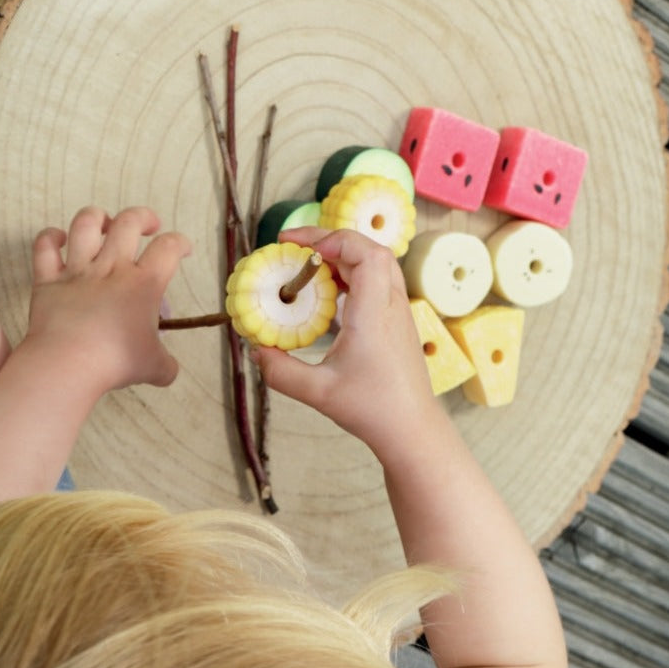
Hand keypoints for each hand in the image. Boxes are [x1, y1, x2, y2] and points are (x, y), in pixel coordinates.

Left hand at [26, 206, 190, 392]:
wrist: (67, 364)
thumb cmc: (116, 362)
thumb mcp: (155, 368)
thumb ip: (166, 365)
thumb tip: (168, 369)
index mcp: (144, 284)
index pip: (169, 248)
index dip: (180, 243)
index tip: (183, 249)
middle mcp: (112, 268)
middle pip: (129, 223)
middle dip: (142, 217)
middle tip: (149, 226)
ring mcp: (77, 270)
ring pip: (85, 224)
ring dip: (98, 216)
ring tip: (105, 221)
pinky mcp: (48, 280)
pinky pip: (44, 247)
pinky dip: (50, 237)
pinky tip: (59, 238)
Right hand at [251, 228, 435, 454]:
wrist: (411, 428)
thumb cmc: (373, 410)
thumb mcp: (318, 393)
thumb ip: (281, 372)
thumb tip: (257, 350)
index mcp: (374, 314)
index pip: (366, 253)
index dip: (332, 239)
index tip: (298, 246)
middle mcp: (391, 305)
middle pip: (370, 251)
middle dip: (331, 242)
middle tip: (295, 250)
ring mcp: (398, 312)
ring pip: (375, 265)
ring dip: (341, 259)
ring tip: (308, 269)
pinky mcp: (398, 322)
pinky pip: (377, 283)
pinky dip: (351, 277)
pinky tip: (329, 295)